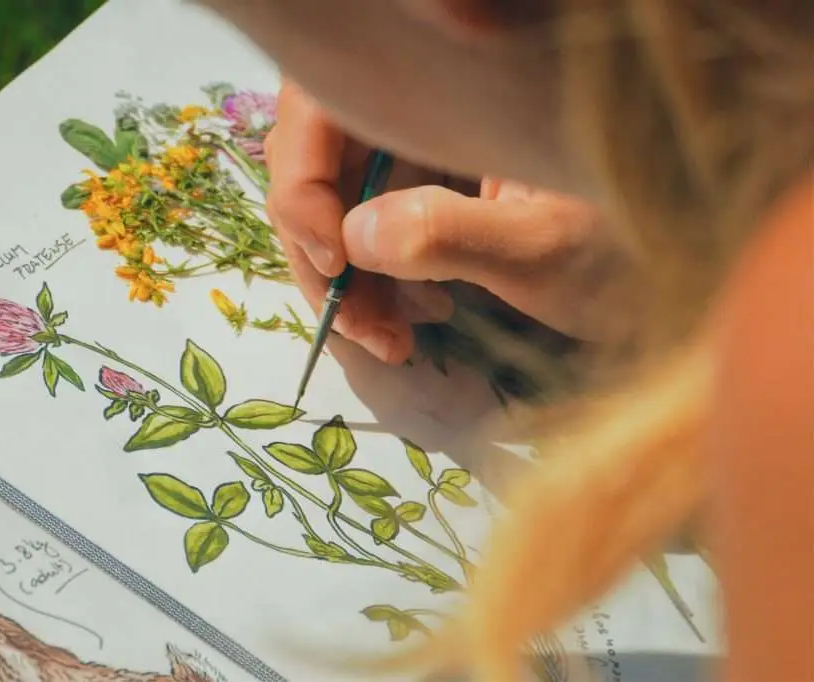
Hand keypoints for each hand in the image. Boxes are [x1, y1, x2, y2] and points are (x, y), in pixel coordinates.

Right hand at [265, 82, 628, 363]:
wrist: (694, 274)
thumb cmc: (639, 251)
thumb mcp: (547, 248)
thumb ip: (450, 234)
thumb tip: (352, 236)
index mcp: (451, 91)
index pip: (324, 109)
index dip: (305, 184)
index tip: (335, 264)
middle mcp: (428, 110)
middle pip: (322, 165)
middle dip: (324, 250)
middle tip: (354, 326)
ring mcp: (430, 153)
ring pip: (345, 205)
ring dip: (351, 280)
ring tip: (392, 338)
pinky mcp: (439, 193)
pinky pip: (377, 232)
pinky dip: (381, 283)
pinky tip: (415, 320)